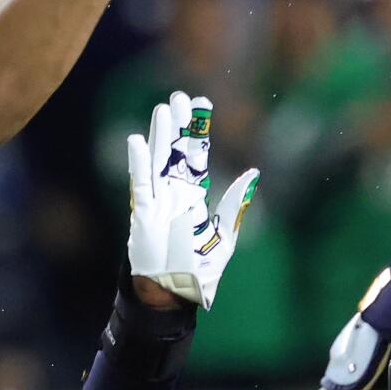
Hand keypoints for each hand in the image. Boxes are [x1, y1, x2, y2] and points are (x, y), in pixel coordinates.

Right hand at [127, 91, 259, 310]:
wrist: (173, 293)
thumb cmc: (198, 270)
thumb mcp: (225, 237)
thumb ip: (235, 204)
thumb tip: (253, 173)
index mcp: (194, 196)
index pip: (197, 156)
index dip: (198, 130)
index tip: (200, 104)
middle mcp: (175, 194)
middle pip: (177, 152)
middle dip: (179, 125)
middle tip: (180, 96)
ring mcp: (158, 202)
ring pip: (158, 161)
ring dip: (160, 136)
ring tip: (162, 109)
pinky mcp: (143, 214)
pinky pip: (141, 184)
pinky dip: (138, 163)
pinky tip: (137, 140)